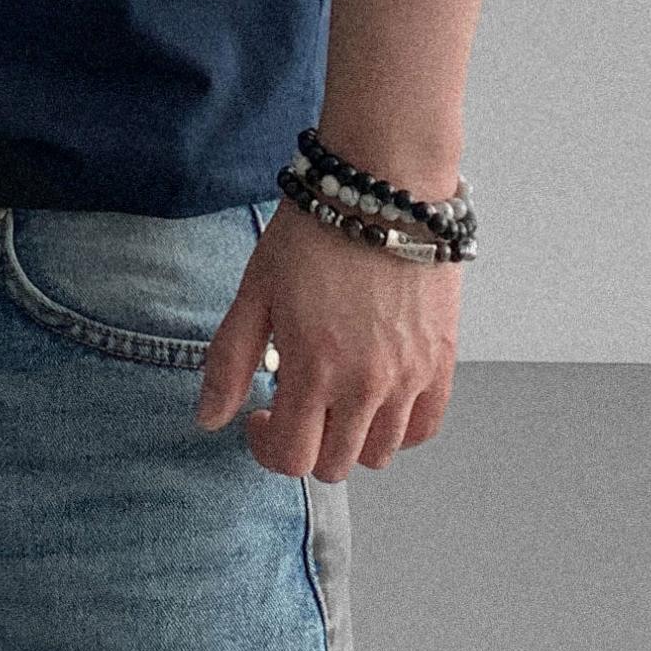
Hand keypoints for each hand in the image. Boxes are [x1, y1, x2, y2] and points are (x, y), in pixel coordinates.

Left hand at [196, 199, 462, 479]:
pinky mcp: (441, 361)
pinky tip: (377, 398)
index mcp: (313, 370)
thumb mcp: (256, 290)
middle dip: (305, 444)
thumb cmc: (315, 231)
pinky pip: (424, 426)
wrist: (383, 186)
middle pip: (335, 464)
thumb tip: (208, 419)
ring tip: (335, 396)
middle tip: (295, 405)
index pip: (291, 459)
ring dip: (350, 438)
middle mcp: (366, 385)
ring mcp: (409, 377)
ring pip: (381, 453)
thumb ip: (228, 361)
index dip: (266, 448)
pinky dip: (399, 427)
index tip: (260, 416)